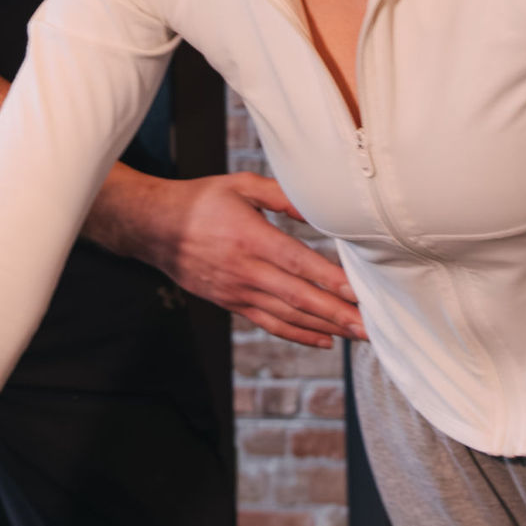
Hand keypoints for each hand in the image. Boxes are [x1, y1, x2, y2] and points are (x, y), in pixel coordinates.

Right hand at [146, 171, 365, 346]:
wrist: (156, 228)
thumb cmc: (201, 201)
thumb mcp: (241, 185)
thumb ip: (282, 195)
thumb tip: (317, 207)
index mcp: (251, 238)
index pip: (299, 264)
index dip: (330, 281)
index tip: (358, 293)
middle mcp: (246, 270)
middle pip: (298, 298)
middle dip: (337, 314)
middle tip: (368, 326)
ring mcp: (238, 292)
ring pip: (287, 317)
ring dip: (324, 328)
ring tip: (355, 336)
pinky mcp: (232, 303)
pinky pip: (269, 324)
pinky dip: (298, 335)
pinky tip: (323, 341)